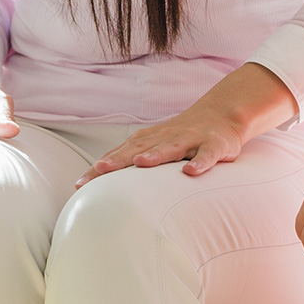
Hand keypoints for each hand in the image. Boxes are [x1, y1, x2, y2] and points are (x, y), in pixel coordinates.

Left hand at [76, 105, 244, 186]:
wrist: (223, 114)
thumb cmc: (182, 138)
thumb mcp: (155, 147)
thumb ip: (132, 163)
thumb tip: (102, 189)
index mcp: (148, 141)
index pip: (119, 154)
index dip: (100, 167)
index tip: (80, 184)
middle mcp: (165, 138)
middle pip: (139, 149)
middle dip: (119, 159)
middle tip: (100, 169)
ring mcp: (190, 140)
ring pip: (171, 148)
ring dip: (156, 155)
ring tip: (141, 163)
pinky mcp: (214, 145)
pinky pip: (207, 155)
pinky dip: (200, 162)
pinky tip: (191, 172)